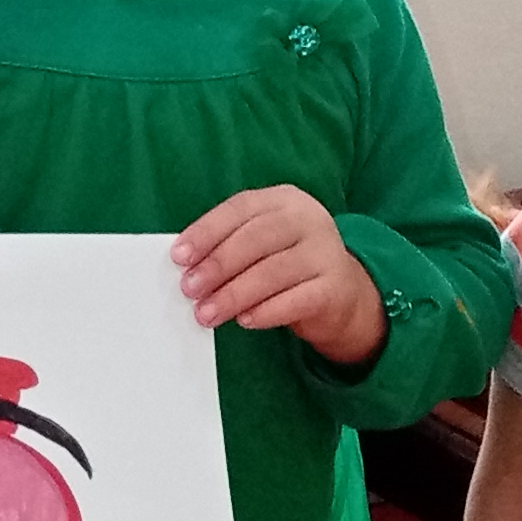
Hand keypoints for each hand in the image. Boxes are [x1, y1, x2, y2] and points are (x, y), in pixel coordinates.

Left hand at [173, 183, 386, 358]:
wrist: (342, 293)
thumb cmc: (288, 264)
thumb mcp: (263, 244)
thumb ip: (229, 246)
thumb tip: (187, 267)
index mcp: (284, 200)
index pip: (240, 209)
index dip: (206, 232)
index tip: (179, 256)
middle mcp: (308, 220)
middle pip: (256, 238)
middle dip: (218, 265)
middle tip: (189, 289)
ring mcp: (326, 252)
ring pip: (273, 271)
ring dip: (234, 295)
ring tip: (207, 313)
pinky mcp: (335, 288)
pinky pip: (295, 301)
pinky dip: (265, 312)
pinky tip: (244, 320)